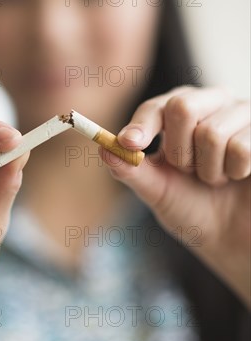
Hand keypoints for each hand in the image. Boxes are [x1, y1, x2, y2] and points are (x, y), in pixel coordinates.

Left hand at [99, 86, 249, 307]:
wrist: (234, 237)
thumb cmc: (193, 209)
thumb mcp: (157, 191)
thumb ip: (131, 170)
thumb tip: (102, 149)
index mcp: (178, 113)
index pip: (156, 108)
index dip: (142, 125)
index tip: (130, 144)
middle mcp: (209, 103)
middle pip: (182, 105)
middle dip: (179, 151)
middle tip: (188, 171)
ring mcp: (239, 112)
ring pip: (211, 133)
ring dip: (209, 169)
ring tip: (216, 179)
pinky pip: (240, 147)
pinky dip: (235, 171)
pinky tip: (240, 176)